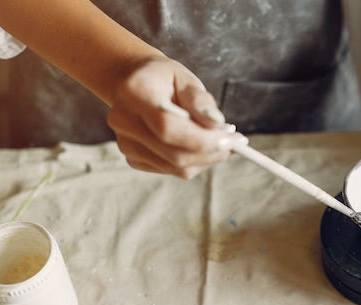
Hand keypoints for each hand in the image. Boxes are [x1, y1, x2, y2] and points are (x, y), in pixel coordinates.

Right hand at [107, 57, 231, 178]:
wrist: (138, 84)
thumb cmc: (166, 79)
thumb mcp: (186, 79)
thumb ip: (200, 101)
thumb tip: (217, 124)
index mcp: (134, 93)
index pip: (168, 127)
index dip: (203, 138)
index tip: (232, 137)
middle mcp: (124, 121)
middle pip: (174, 153)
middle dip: (212, 151)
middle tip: (236, 141)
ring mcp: (126, 144)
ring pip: (176, 166)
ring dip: (207, 158)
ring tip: (222, 140)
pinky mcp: (133, 158)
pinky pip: (172, 170)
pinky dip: (194, 162)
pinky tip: (201, 145)